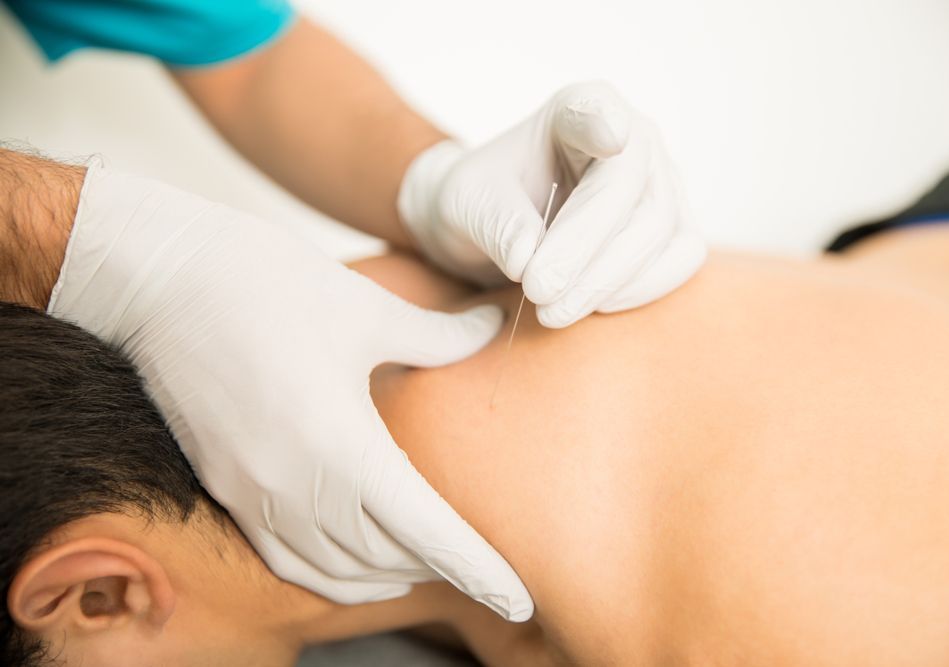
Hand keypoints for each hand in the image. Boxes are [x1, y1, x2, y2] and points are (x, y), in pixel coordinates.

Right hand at [48, 165, 532, 620]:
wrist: (160, 276)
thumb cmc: (268, 282)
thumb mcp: (367, 307)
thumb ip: (439, 335)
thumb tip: (493, 326)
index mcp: (340, 442)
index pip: (424, 532)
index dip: (477, 569)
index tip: (518, 598)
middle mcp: (294, 484)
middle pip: (384, 559)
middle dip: (439, 570)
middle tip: (483, 565)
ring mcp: (252, 492)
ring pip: (332, 570)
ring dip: (386, 577)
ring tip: (427, 568)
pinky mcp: (224, 485)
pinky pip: (284, 558)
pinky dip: (329, 575)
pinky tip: (353, 565)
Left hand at [398, 81, 705, 327]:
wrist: (500, 226)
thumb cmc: (484, 200)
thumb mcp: (467, 203)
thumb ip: (497, 223)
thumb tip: (528, 258)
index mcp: (576, 109)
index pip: (596, 112)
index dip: (605, 125)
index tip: (609, 135)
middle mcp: (633, 137)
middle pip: (630, 191)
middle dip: (584, 250)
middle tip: (537, 292)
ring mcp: (661, 181)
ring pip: (657, 231)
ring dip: (605, 280)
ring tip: (552, 311)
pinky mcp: (674, 227)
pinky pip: (679, 259)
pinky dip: (640, 289)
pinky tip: (594, 306)